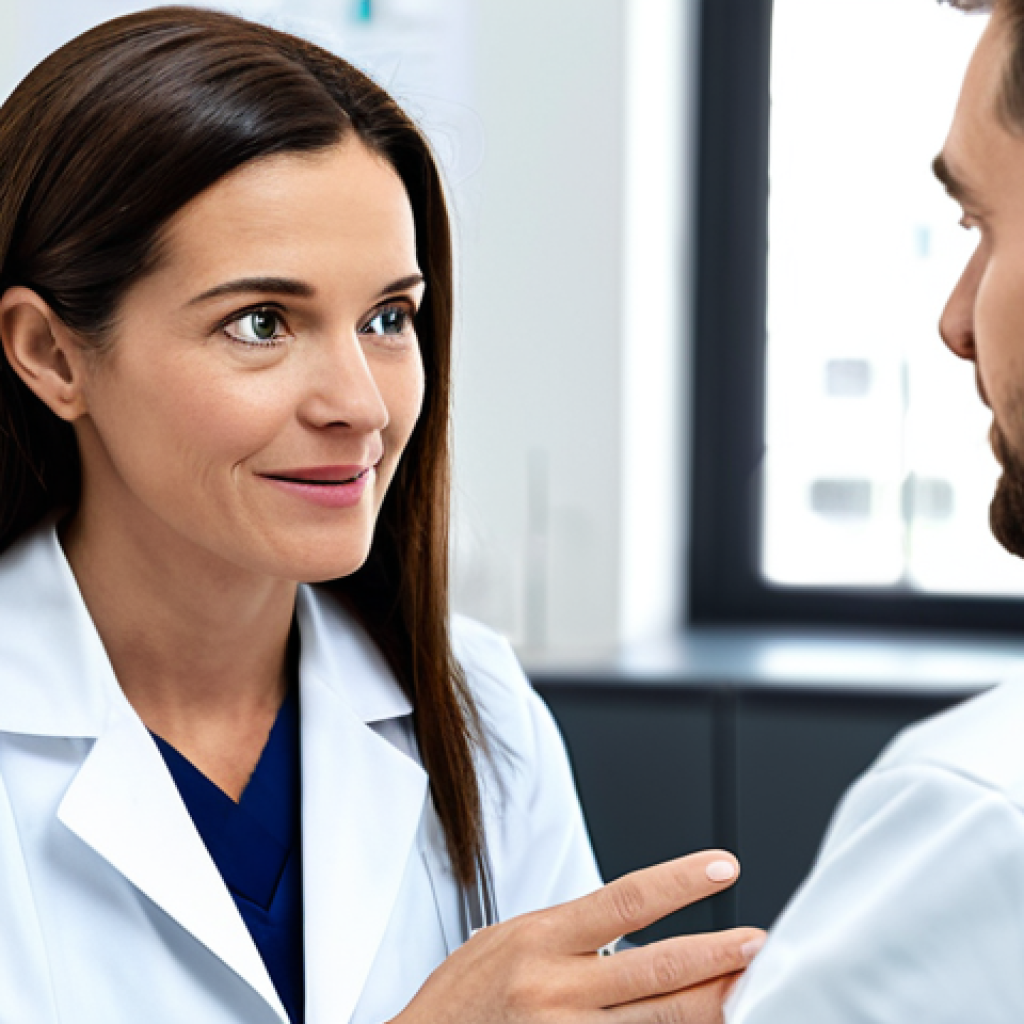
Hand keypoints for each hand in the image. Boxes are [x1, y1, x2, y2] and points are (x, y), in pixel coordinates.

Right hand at [394, 850, 765, 1022]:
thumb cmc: (463, 997)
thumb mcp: (508, 939)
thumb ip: (569, 932)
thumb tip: (633, 922)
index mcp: (541, 939)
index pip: (626, 900)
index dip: (680, 882)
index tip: (722, 868)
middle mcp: (555, 988)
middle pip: (655, 970)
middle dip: (716, 958)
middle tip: (759, 945)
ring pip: (655, 1022)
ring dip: (710, 1005)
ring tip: (749, 989)